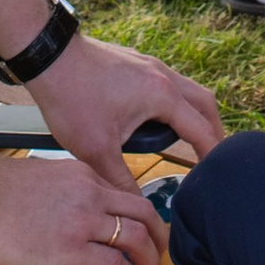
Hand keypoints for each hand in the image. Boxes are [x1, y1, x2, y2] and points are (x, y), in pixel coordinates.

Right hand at [0, 149, 166, 264]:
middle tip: (157, 253)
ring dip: (148, 260)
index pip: (122, 193)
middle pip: (143, 212)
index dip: (135, 216)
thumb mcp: (38, 176)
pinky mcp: (72, 249)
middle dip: (157, 236)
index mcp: (82, 173)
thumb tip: (64, 212)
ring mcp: (83, 221)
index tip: (135, 232)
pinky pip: (115, 264)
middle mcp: (90, 193)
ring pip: (137, 238)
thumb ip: (61, 190)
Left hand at [30, 31, 223, 188]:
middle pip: (205, 104)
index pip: (202, 131)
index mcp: (163, 96)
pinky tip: (155, 118)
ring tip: (186, 139)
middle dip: (212, 130)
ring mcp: (149, 64)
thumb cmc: (71, 98)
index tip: (216, 176)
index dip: (212, 156)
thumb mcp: (96, 150)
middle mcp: (163, 75)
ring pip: (187, 89)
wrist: (48, 56)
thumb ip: (122, 181)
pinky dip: (174, 102)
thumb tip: (139, 207)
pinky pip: (168, 82)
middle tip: (212, 156)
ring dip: (192, 114)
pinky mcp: (135, 61)